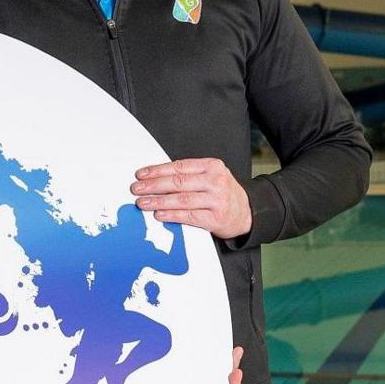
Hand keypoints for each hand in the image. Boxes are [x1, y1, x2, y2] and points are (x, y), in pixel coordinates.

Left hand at [134, 158, 250, 239]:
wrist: (247, 212)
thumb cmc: (223, 193)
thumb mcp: (211, 176)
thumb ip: (188, 175)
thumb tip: (156, 179)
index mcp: (212, 166)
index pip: (179, 166)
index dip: (157, 170)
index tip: (141, 174)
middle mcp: (215, 181)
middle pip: (178, 182)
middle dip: (154, 186)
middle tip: (137, 189)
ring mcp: (217, 199)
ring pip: (182, 199)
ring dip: (158, 201)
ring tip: (143, 202)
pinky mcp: (215, 218)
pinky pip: (188, 216)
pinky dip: (171, 215)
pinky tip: (159, 214)